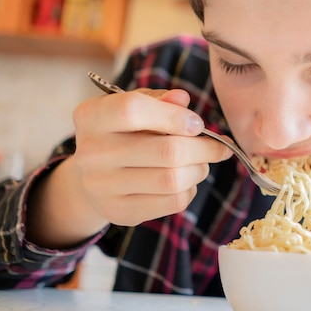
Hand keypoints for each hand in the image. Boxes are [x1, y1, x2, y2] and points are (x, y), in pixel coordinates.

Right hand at [71, 88, 233, 225]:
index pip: (133, 110)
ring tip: (200, 163)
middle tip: (219, 147)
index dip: (175, 116)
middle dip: (204, 148)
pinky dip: (190, 190)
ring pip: (173, 179)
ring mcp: (102, 187)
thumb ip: (160, 100)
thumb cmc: (124, 132)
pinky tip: (186, 180)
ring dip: (199, 170)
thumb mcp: (136, 107)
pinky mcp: (119, 211)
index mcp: (92, 117)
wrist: (94, 175)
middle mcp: (91, 153)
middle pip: (166, 151)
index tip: (198, 124)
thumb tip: (182, 99)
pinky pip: (173, 202)